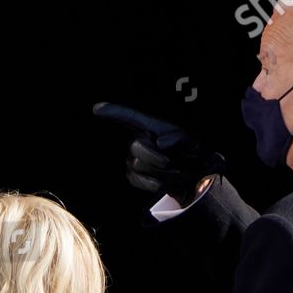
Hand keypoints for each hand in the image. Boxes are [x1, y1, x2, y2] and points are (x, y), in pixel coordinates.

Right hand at [93, 102, 224, 204]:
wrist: (194, 177)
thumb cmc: (191, 154)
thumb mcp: (192, 143)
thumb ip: (180, 138)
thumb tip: (160, 142)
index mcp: (151, 128)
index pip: (130, 118)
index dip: (114, 112)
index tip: (97, 109)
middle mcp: (139, 141)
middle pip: (136, 147)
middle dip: (155, 157)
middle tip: (171, 162)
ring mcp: (133, 160)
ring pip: (139, 166)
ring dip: (161, 172)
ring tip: (174, 172)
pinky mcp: (133, 176)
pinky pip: (138, 180)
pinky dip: (155, 184)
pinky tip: (165, 182)